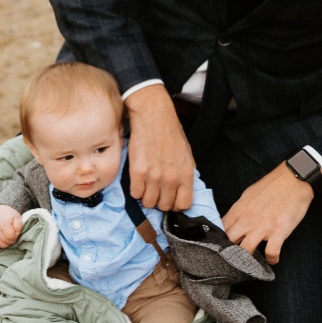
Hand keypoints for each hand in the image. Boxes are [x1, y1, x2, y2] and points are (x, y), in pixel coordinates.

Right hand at [0, 204, 22, 249]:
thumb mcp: (18, 217)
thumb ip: (19, 226)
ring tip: (8, 241)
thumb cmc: (11, 213)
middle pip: (4, 241)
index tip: (17, 234)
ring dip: (4, 244)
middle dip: (10, 241)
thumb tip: (16, 234)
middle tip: (13, 237)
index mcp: (5, 225)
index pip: (10, 237)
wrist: (2, 208)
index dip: (15, 238)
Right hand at [124, 84, 194, 211]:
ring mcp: (154, 176)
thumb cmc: (170, 132)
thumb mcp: (186, 155)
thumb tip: (180, 191)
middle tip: (156, 190)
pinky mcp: (137, 172)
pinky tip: (138, 180)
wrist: (153, 116)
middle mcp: (171, 178)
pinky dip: (136, 190)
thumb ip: (184, 175)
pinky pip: (135, 194)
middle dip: (159, 201)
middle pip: (164, 206)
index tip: (169, 199)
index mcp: (186, 174)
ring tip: (146, 185)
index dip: (175, 204)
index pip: (183, 204)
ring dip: (146, 196)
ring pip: (148, 202)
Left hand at [222, 163, 313, 264]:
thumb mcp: (248, 195)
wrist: (294, 178)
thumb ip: (239, 210)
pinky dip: (272, 259)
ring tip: (253, 262)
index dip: (220, 240)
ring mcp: (263, 226)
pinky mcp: (279, 231)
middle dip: (230, 252)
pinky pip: (271, 252)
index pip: (221, 230)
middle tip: (236, 258)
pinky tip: (272, 259)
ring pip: (246, 251)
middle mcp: (248, 219)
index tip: (223, 247)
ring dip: (249, 259)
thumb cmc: (272, 185)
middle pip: (229, 242)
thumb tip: (231, 221)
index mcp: (239, 210)